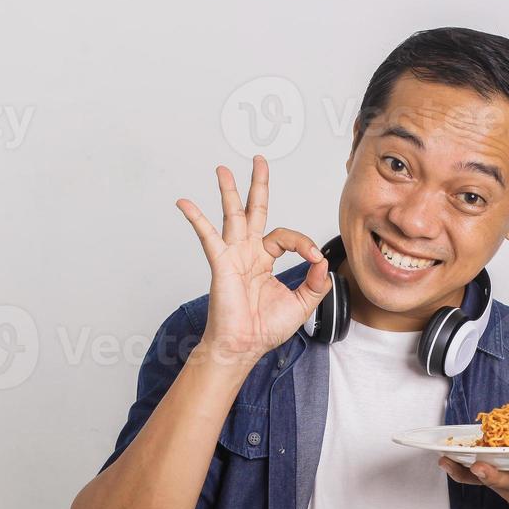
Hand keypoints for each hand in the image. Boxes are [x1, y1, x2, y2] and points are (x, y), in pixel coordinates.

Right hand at [177, 155, 331, 367]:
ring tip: (223, 170)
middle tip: (258, 161)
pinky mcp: (221, 264)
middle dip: (257, 185)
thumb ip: (316, 282)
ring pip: (232, 215)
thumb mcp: (302, 303)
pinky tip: (185, 203)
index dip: (304, 243)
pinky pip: (208, 236)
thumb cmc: (264, 328)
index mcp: (264, 260)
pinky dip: (196, 218)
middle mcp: (248, 253)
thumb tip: (323, 261)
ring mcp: (233, 256)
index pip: (286, 236)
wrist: (244, 346)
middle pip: (254, 210)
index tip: (314, 258)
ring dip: (228, 191)